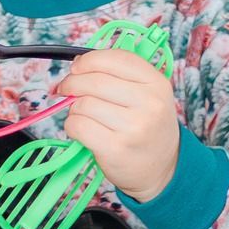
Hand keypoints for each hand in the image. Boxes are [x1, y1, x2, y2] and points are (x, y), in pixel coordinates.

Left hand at [62, 48, 180, 201]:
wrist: (162, 169)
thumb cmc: (147, 127)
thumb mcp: (148, 95)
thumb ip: (118, 76)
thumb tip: (77, 65)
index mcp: (157, 83)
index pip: (116, 59)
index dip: (89, 60)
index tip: (77, 68)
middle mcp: (149, 103)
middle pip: (94, 81)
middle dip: (72, 83)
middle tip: (66, 89)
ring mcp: (133, 127)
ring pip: (83, 104)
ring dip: (74, 109)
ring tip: (83, 115)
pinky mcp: (115, 149)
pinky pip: (78, 126)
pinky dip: (72, 126)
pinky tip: (82, 131)